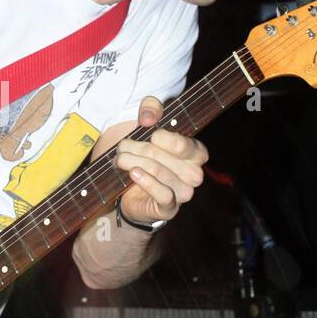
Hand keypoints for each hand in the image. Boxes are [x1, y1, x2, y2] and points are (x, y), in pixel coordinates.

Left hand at [114, 95, 207, 226]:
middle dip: (140, 149)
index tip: (146, 132)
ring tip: (121, 159)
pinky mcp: (170, 208)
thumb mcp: (147, 125)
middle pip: (165, 156)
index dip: (162, 137)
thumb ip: (151, 109)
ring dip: (135, 162)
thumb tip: (148, 118)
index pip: (183, 144)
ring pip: (159, 172)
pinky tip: (133, 173)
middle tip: (123, 147)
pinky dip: (145, 182)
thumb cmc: (144, 156)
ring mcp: (184, 193)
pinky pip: (162, 194)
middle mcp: (195, 174)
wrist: (130, 192)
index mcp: (196, 153)